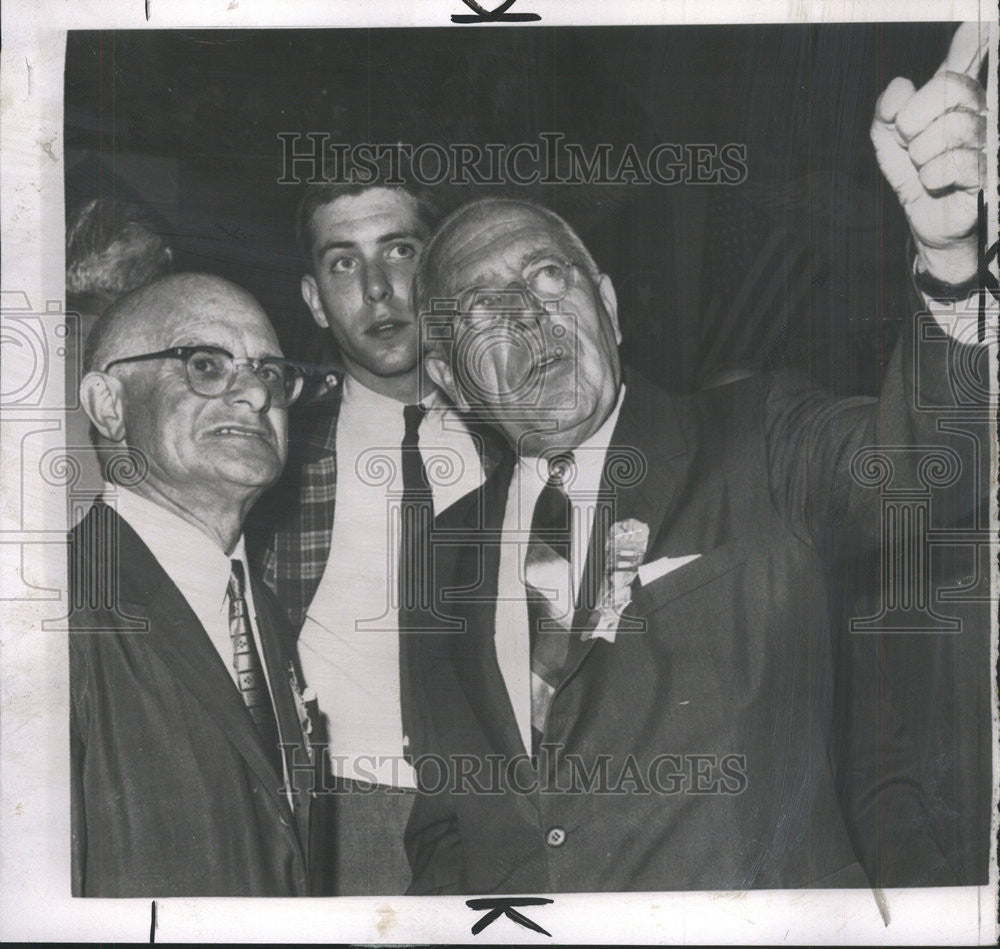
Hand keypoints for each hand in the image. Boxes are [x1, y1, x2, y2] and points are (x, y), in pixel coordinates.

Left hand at [871, 22, 988, 282]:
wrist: (924, 216)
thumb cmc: (911, 171)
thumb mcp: (887, 139)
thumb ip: (886, 110)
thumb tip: (900, 87)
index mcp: (956, 95)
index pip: (968, 56)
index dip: (971, 40)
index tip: (974, 24)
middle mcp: (980, 108)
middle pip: (951, 88)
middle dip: (914, 119)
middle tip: (909, 141)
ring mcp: (989, 138)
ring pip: (953, 128)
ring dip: (922, 154)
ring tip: (922, 166)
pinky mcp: (989, 170)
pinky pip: (958, 163)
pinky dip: (933, 176)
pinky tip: (934, 182)